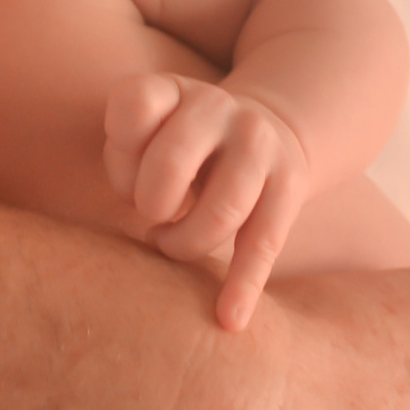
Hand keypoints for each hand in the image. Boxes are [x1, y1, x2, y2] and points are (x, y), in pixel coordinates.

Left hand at [104, 72, 313, 329]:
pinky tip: (230, 319)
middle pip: (170, 166)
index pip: (133, 106)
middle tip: (152, 218)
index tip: (128, 176)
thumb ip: (126, 156)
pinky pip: (264, 242)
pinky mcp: (289, 183)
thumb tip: (149, 221)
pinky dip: (244, 285)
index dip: (120, 153)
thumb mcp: (144, 133)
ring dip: (186, 244)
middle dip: (150, 205)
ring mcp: (259, 144)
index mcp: (171, 91)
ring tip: (172, 244)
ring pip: (221, 212)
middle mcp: (217, 107)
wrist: (262, 130)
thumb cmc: (175, 148)